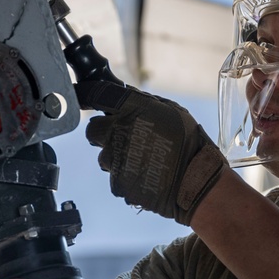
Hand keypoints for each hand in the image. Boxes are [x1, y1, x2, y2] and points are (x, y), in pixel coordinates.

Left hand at [75, 81, 226, 225]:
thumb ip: (143, 102)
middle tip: (124, 138)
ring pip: (105, 157)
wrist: (197, 181)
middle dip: (104, 133)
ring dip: (118, 158)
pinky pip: (116, 178)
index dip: (85, 94)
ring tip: (144, 162)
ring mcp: (116, 160)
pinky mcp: (118, 184)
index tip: (81, 96)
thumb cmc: (189, 143)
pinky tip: (146, 176)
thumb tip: (124, 95)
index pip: (95, 94)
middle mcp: (118, 132)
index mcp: (131, 109)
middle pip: (93, 130)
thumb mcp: (171, 111)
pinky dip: (127, 178)